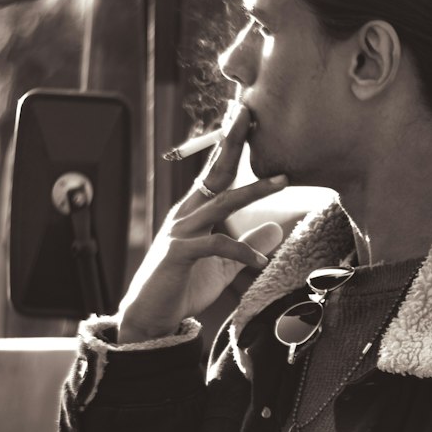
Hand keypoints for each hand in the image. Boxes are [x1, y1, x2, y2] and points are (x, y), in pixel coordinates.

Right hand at [117, 102, 285, 341]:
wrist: (150, 317)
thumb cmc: (182, 287)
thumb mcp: (222, 265)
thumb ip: (248, 245)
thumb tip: (277, 229)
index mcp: (195, 213)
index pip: (216, 173)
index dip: (231, 146)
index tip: (246, 119)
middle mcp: (186, 215)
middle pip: (214, 173)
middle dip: (233, 143)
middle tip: (250, 114)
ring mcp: (180, 233)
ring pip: (220, 203)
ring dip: (253, 190)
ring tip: (282, 180)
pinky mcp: (178, 254)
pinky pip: (216, 246)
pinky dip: (242, 252)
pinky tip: (260, 262)